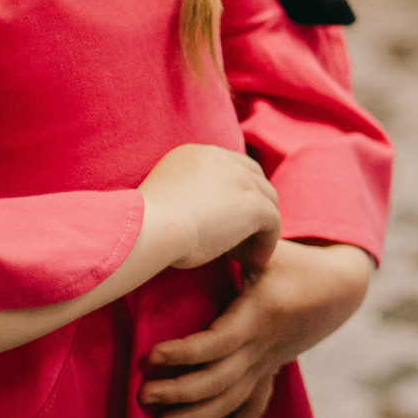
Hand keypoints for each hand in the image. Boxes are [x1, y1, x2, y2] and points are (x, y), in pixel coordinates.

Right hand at [138, 143, 279, 272]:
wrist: (148, 228)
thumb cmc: (144, 225)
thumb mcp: (165, 198)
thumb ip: (186, 196)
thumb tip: (197, 216)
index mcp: (198, 154)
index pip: (231, 168)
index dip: (235, 193)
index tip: (229, 219)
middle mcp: (223, 159)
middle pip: (255, 179)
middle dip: (253, 206)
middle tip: (243, 237)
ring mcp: (242, 180)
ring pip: (268, 201)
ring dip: (260, 227)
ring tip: (247, 254)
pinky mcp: (254, 204)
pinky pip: (273, 223)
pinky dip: (266, 244)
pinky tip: (253, 262)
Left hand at [141, 239, 371, 417]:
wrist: (339, 286)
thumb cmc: (294, 260)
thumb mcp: (266, 251)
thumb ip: (233, 246)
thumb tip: (186, 235)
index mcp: (258, 315)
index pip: (216, 344)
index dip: (183, 354)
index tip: (151, 357)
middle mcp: (263, 346)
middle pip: (219, 381)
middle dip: (179, 393)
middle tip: (144, 397)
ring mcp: (269, 362)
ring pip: (233, 399)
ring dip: (197, 417)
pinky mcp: (272, 369)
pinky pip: (256, 403)